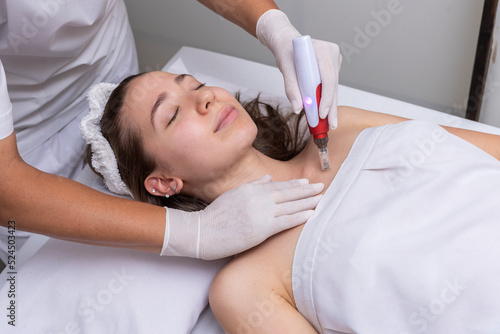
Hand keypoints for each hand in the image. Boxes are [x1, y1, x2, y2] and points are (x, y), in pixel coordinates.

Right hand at [161, 175, 322, 259]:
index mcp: (251, 189)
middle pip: (288, 193)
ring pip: (290, 205)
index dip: (294, 184)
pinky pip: (285, 221)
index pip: (278, 185)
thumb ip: (253, 185)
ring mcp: (261, 212)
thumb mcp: (233, 194)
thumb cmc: (215, 216)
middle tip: (321, 187)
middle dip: (306, 190)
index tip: (306, 182)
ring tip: (321, 199)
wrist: (203, 232)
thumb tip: (267, 178)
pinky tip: (311, 214)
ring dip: (307, 202)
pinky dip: (300, 216)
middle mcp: (258, 197)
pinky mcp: (262, 228)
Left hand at [256, 9, 341, 128]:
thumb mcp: (285, 69)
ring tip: (329, 124)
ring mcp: (334, 60)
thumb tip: (298, 109)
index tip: (321, 114)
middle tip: (330, 126)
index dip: (326, 98)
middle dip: (331, 107)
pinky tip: (326, 114)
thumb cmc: (286, 52)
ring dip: (330, 105)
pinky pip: (330, 86)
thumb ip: (291, 88)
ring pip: (333, 87)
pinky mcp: (332, 67)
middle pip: (333, 85)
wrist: (286, 42)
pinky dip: (327, 99)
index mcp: (322, 50)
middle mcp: (332, 54)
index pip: (328, 78)